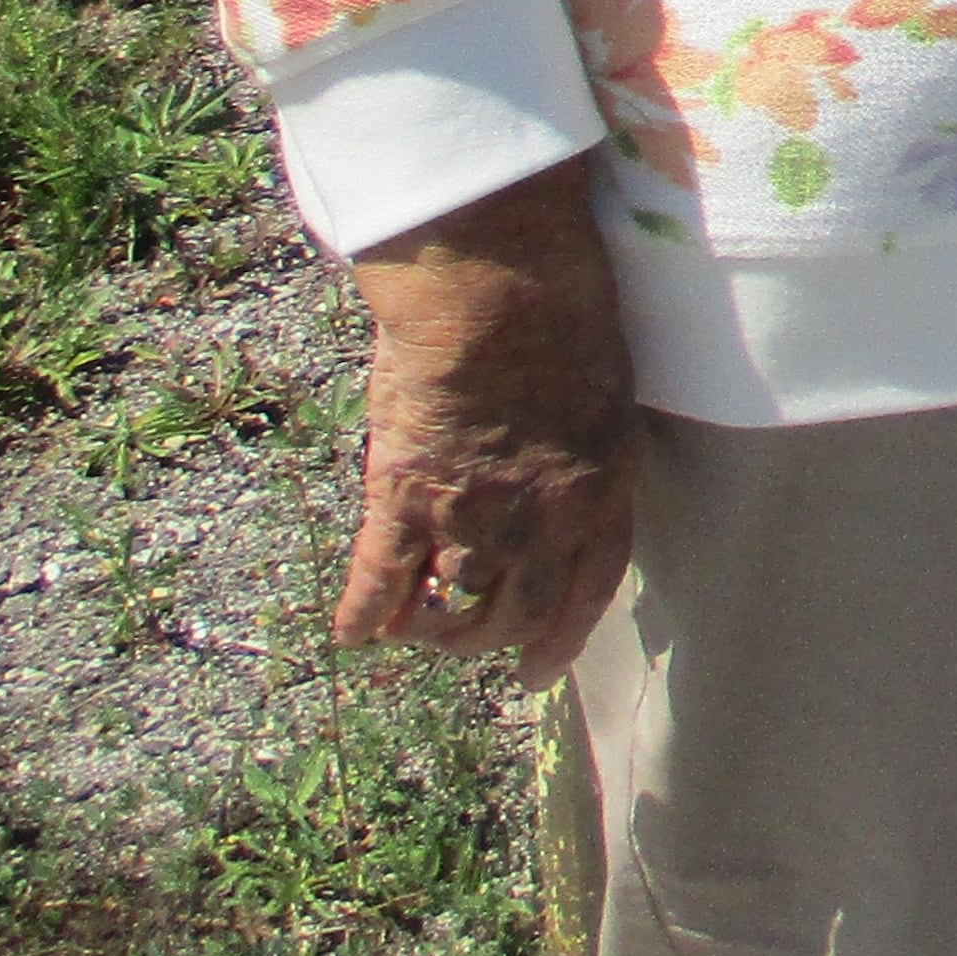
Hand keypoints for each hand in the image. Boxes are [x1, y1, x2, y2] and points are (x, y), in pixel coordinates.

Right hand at [336, 159, 639, 688]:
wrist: (496, 284)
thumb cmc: (562, 304)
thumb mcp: (604, 383)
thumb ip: (583, 438)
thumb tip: (562, 456)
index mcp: (602, 486)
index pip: (589, 588)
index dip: (561, 636)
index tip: (538, 671)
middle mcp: (542, 518)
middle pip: (516, 611)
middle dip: (490, 639)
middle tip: (466, 642)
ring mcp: (471, 515)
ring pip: (450, 608)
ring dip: (431, 628)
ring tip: (416, 628)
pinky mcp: (404, 499)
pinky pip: (380, 581)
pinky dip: (364, 614)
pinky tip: (352, 632)